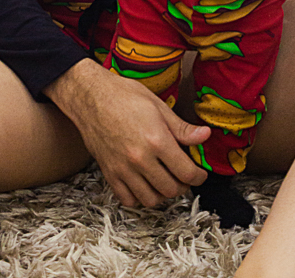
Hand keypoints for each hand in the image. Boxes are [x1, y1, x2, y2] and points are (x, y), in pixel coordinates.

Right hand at [44, 58, 209, 205]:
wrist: (90, 96)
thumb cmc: (123, 95)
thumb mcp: (158, 105)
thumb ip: (181, 127)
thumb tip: (204, 136)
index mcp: (157, 140)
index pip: (187, 172)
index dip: (199, 175)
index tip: (199, 172)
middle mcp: (140, 158)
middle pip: (171, 189)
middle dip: (183, 184)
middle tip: (184, 174)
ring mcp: (123, 168)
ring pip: (151, 199)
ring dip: (162, 194)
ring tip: (165, 180)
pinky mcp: (109, 173)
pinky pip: (128, 199)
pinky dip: (139, 198)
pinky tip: (144, 184)